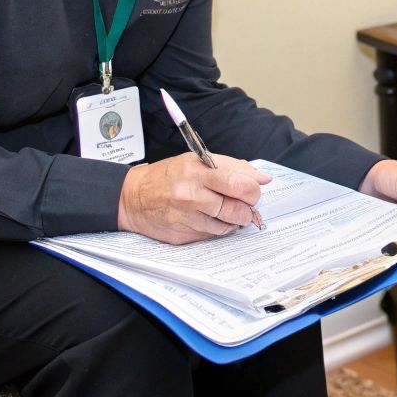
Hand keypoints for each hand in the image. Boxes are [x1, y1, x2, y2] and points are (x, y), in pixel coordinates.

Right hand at [117, 153, 271, 243]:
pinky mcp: (183, 236)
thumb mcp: (197, 161)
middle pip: (238, 207)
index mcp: (197, 171)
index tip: (253, 188)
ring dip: (235, 219)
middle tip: (245, 202)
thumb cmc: (168, 176)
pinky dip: (220, 228)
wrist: (132, 198)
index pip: (240, 183)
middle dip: (249, 206)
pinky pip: (214, 235)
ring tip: (228, 210)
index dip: (254, 188)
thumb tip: (263, 178)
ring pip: (229, 225)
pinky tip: (213, 219)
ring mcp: (187, 218)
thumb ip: (232, 167)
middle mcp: (191, 195)